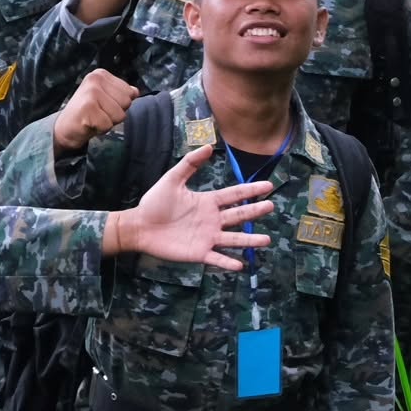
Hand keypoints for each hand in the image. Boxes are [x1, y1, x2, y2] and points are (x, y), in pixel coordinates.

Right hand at [54, 68, 139, 153]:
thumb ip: (121, 93)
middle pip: (126, 103)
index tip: (103, 106)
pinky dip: (100, 129)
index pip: (130, 92)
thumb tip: (136, 91)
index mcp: (101, 74)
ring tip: (95, 119)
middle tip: (99, 113)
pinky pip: (108, 124)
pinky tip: (89, 124)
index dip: (120, 104)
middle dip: (115, 114)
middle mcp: (95, 79)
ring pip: (119, 115)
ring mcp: (91, 92)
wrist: (65, 127)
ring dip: (108, 122)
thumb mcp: (106, 98)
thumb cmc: (88, 113)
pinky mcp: (87, 108)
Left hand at [115, 145, 273, 269]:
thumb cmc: (154, 202)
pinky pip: (217, 258)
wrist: (139, 226)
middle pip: (238, 215)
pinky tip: (240, 264)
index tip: (267, 186)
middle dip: (254, 211)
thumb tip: (208, 146)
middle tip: (271, 206)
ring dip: (248, 240)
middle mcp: (211, 220)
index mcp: (207, 202)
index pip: (233, 195)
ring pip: (233, 239)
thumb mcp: (172, 179)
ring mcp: (207, 237)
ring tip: (265, 240)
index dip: (250, 190)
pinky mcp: (199, 253)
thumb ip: (189, 164)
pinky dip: (228, 262)